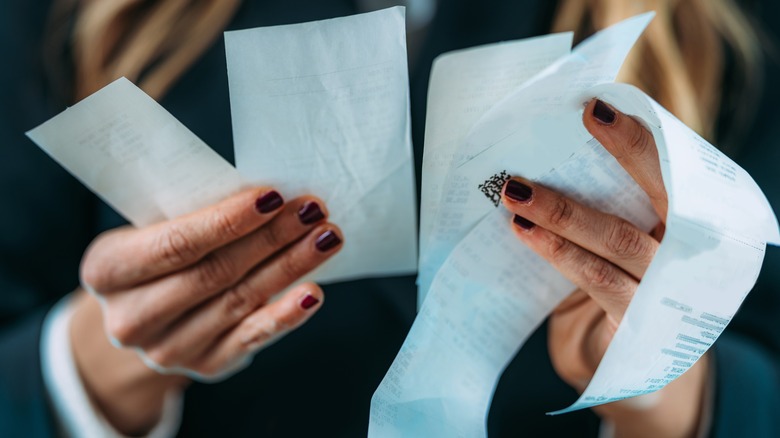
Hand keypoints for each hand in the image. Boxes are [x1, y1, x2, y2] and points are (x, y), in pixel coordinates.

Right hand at [72, 187, 342, 433]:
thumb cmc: (158, 255)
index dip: (227, 221)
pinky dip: (285, 315)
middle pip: (214, 272)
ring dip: (289, 267)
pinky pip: (251, 338)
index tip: (273, 195)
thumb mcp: (152, 229)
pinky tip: (313, 293)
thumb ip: (194, 215)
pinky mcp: (205, 365)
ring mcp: (167, 349)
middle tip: (313, 210)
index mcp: (106, 270)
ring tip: (325, 238)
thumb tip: (269, 195)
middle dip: (271, 238)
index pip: (175, 243)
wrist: (146, 315)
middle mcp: (131, 317)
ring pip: (239, 301)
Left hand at [501, 100, 708, 437]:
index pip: (675, 171)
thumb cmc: (622, 288)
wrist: (636, 372)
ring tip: (516, 190)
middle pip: (664, 194)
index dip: (642, 138)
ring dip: (564, 211)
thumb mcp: (622, 241)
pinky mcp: (641, 323)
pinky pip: (597, 280)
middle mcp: (693, 254)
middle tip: (583, 118)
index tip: (600, 106)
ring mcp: (670, 291)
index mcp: (693, 225)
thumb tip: (546, 156)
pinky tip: (525, 232)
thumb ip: (608, 204)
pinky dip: (558, 253)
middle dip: (624, 153)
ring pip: (619, 238)